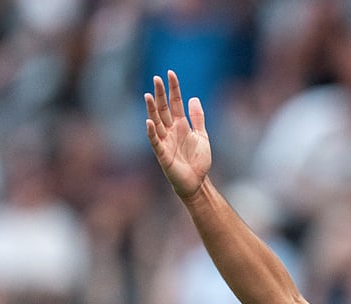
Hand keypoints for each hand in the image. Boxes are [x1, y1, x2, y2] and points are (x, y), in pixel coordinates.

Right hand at [144, 70, 210, 199]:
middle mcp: (170, 131)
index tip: (170, 73)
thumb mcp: (202, 136)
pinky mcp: (163, 154)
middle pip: (163, 109)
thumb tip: (193, 98)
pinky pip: (155, 142)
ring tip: (148, 95)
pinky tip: (149, 122)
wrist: (197, 182)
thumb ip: (197, 118)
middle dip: (160, 94)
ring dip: (152, 110)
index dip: (173, 89)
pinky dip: (152, 133)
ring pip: (156, 122)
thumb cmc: (198, 161)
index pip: (175, 103)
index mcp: (181, 125)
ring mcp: (165, 141)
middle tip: (157, 78)